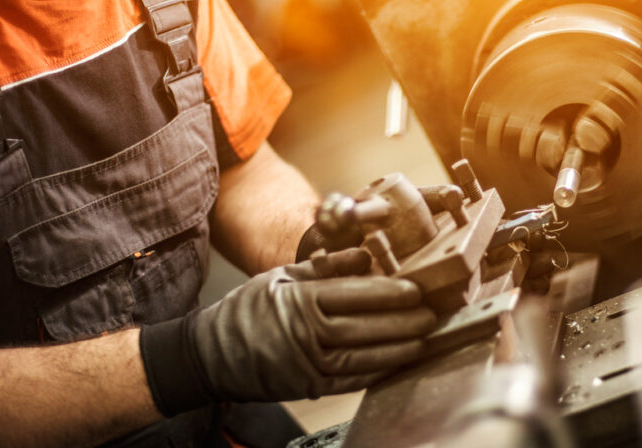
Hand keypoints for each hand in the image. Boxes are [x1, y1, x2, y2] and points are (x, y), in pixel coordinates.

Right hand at [189, 250, 435, 401]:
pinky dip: (379, 371)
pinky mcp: (309, 386)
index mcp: (298, 301)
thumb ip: (325, 266)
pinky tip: (400, 361)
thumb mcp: (281, 276)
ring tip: (425, 338)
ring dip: (398, 349)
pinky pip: (351, 381)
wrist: (211, 355)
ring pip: (362, 357)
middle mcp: (304, 334)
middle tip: (431, 313)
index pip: (352, 295)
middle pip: (363, 327)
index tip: (414, 289)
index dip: (387, 293)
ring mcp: (306, 364)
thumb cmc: (248, 310)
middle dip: (402, 321)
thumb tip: (365, 255)